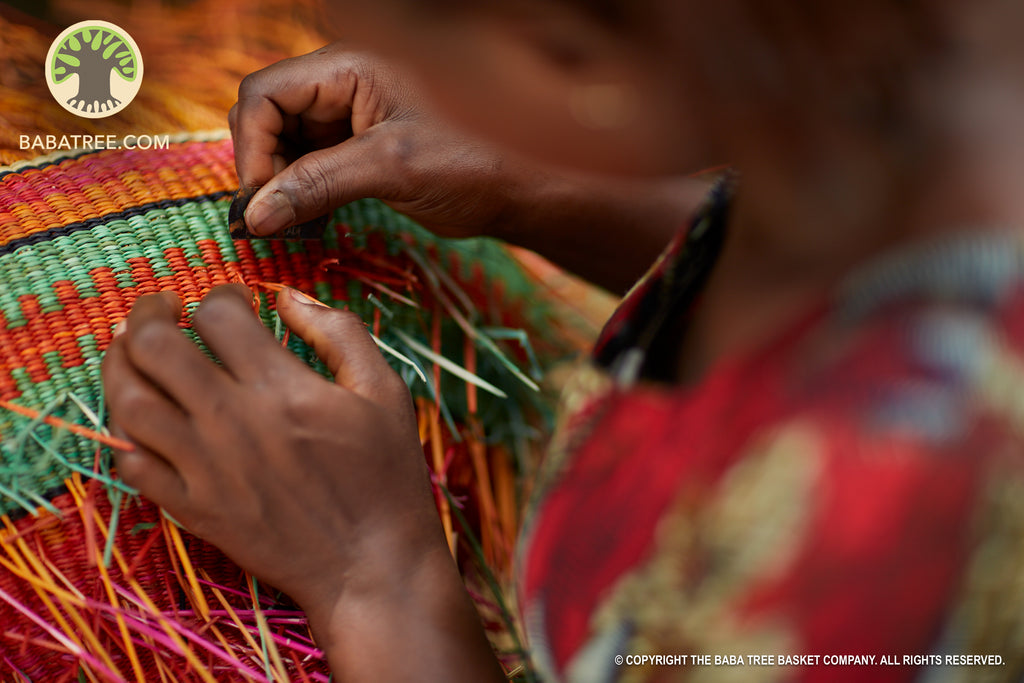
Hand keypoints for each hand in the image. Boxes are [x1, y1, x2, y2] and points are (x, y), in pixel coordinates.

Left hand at [102, 285, 505, 679]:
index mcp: (284, 388)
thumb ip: (340, 333)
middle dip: (150, 313)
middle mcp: (233, 422)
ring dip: (121, 364)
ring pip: (128, 401)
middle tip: (165, 309)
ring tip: (135, 352)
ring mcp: (205, 469)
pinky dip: (125, 431)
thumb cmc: (387, 476)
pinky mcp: (193, 509)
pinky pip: (130, 463)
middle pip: (154, 346)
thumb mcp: (385, 392)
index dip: (222, 296)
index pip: (219, 316)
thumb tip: (290, 297)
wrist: (372, 565)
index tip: (234, 303)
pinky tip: (143, 417)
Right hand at [230, 43, 707, 291]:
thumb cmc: (475, 162)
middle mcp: (344, 85)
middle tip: (270, 222)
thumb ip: (317, 185)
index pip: (266, 94)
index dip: (252, 146)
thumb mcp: (391, 169)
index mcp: (350, 66)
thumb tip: (252, 215)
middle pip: (268, 118)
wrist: (524, 190)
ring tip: (290, 231)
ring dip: (280, 188)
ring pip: (286, 147)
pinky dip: (303, 197)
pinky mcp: (362, 151)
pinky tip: (311, 226)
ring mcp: (351, 119)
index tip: (259, 202)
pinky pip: (312, 168)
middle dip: (263, 168)